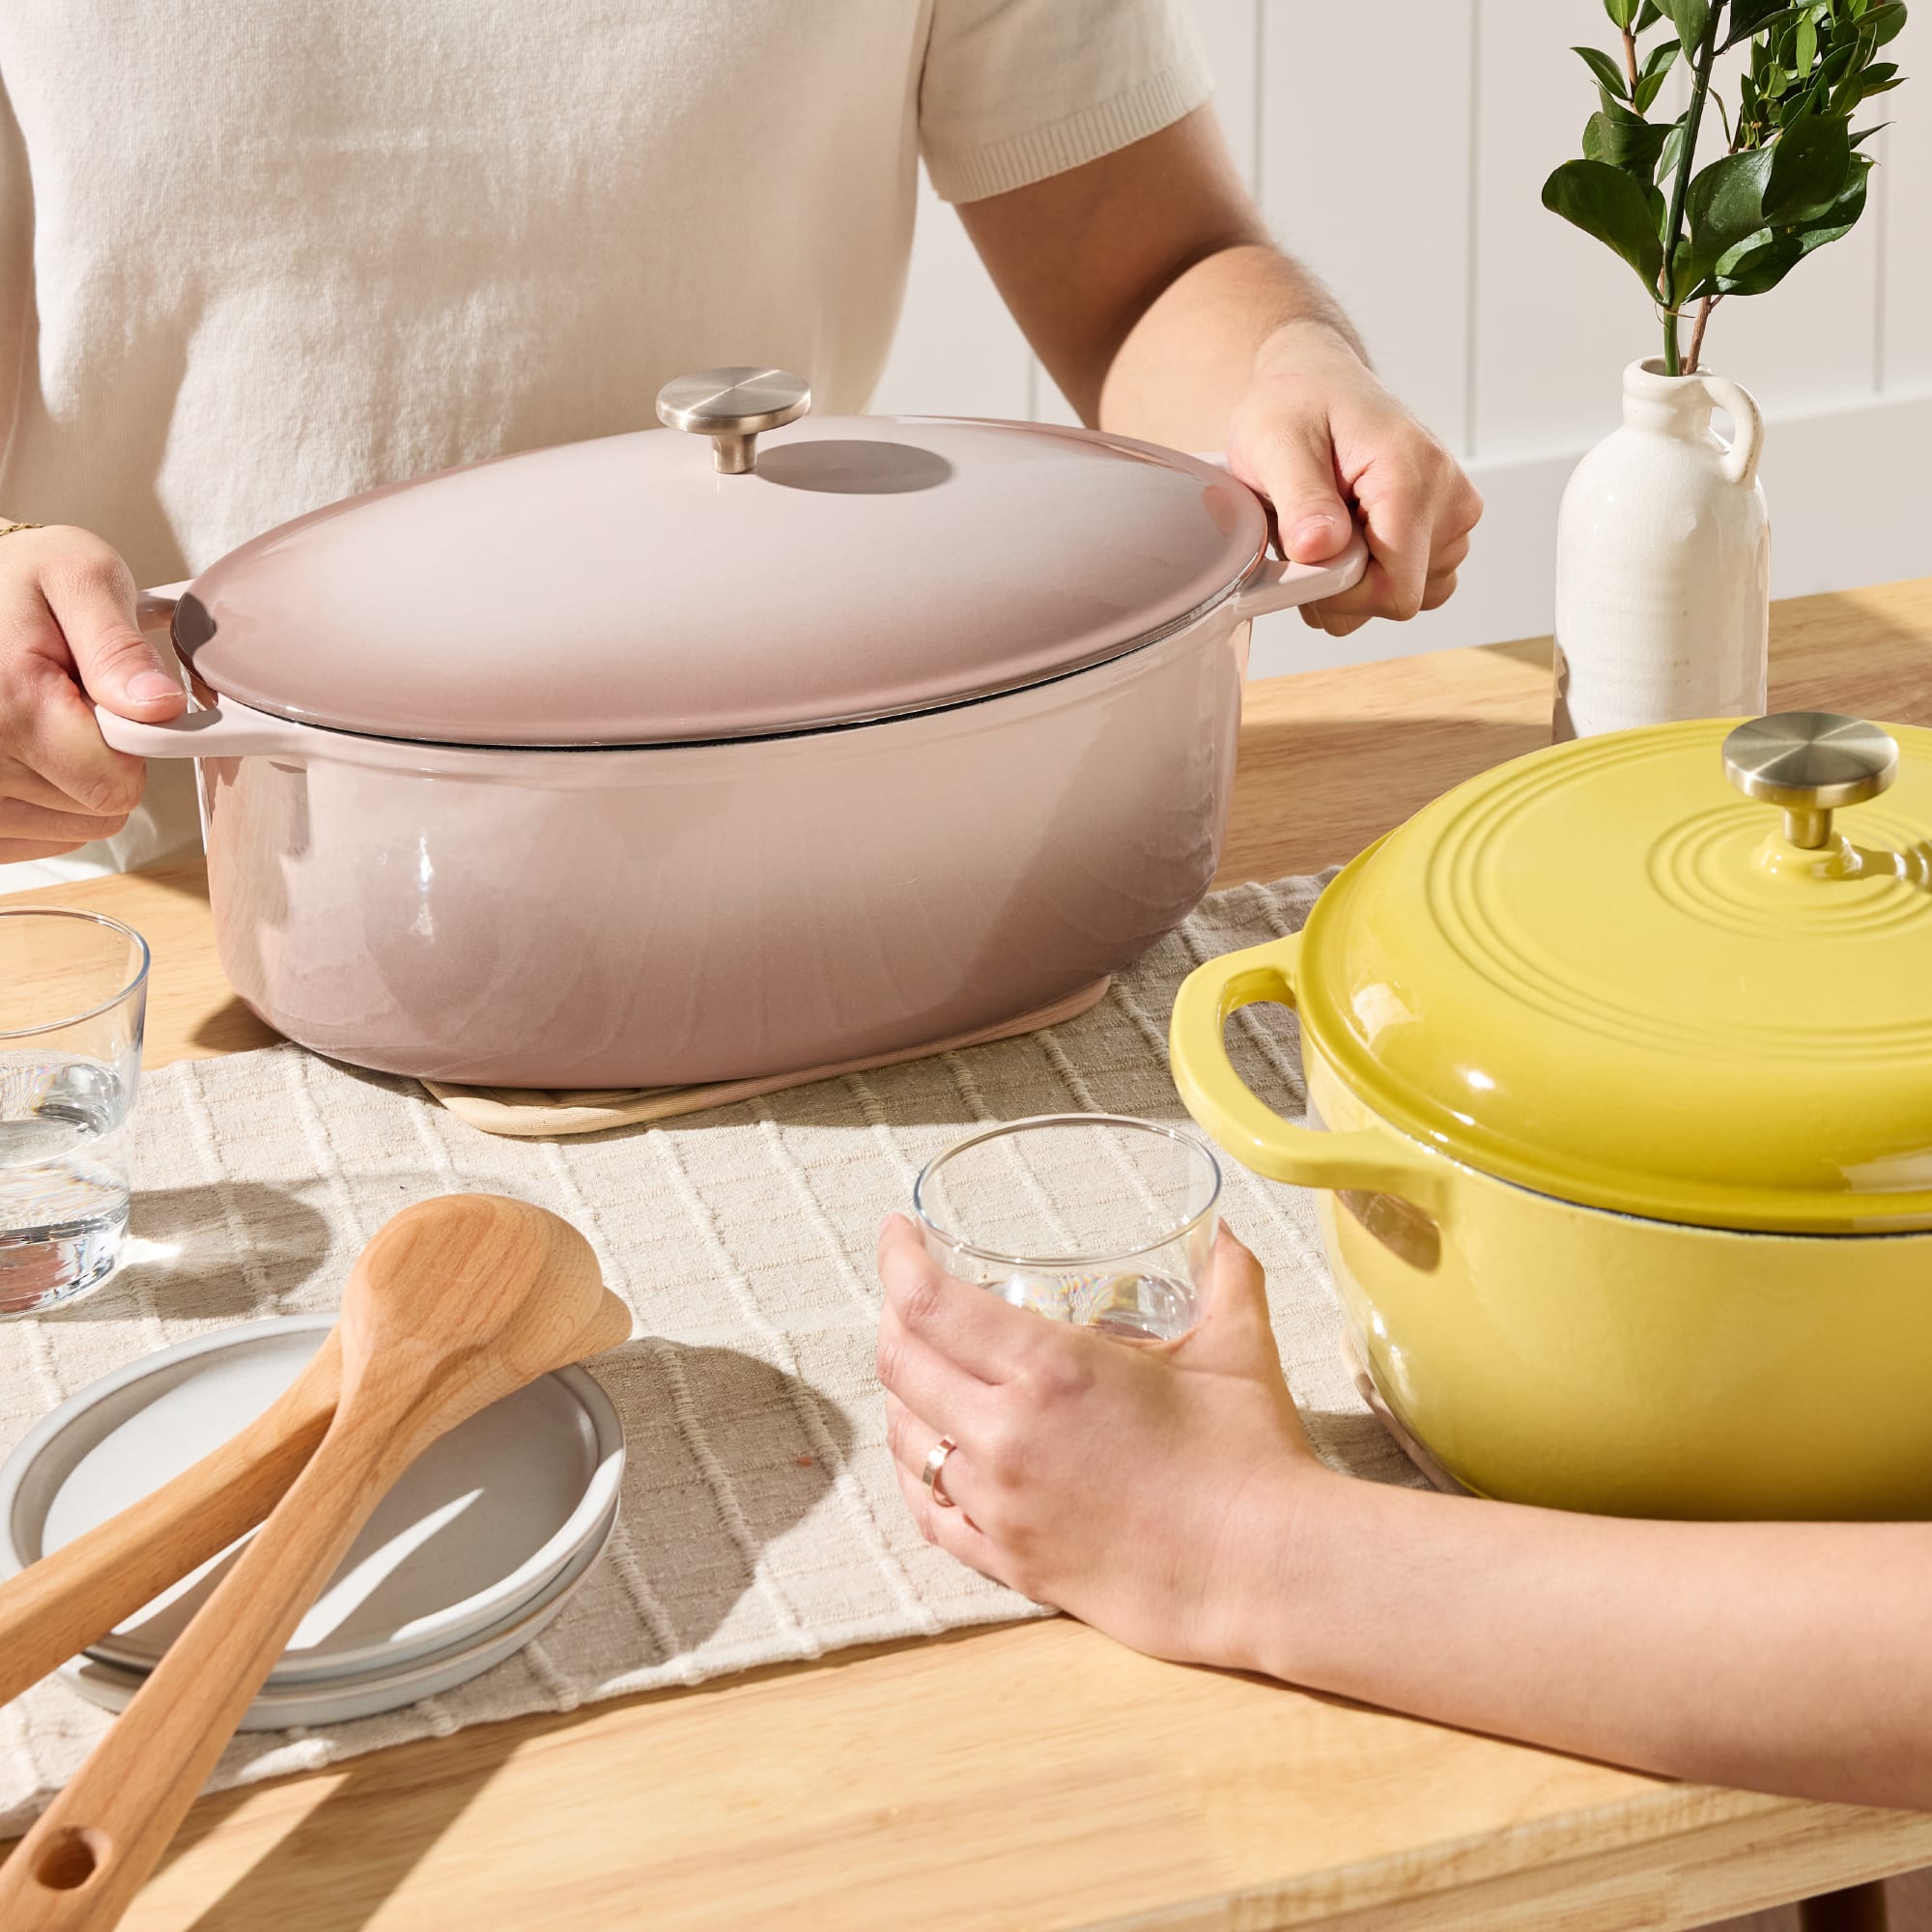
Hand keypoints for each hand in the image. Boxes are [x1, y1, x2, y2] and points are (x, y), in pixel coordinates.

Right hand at [0, 523, 184, 862]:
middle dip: (103, 757)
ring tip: (43, 717)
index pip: (114, 784)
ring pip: (73, 826)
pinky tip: (28, 750)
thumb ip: (120, 646)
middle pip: (98, 808)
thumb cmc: (15, 581)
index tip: (113, 702)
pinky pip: (38, 838)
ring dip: (75, 780)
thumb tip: (159, 706)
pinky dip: (48, 800)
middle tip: (68, 697)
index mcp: (11, 704)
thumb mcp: (80, 577)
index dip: (133, 744)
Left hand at [875, 1217, 1318, 1669]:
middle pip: (900, 1366)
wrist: (1265, 1573)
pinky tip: (930, 1457)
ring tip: (920, 1367)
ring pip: (906, 1441)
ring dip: (900, 1395)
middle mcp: (1007, 1436)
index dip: (897, 1261)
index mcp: (1051, 1371)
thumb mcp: (1237, 1347)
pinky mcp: (1011, 1563)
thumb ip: (1227, 1277)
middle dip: (892, 1317)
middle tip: (908, 1292)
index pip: (929, 1305)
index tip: (896, 1233)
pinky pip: (929, 1515)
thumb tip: (1224, 1233)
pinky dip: (917, 1475)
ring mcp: (1001, 1506)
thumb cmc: (1251, 1457)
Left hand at [1225, 320, 1482, 638]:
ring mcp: (1454, 516)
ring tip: (1328, 527)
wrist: (1315, 381)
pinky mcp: (1447, 527)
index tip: (1304, 561)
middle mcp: (1450, 499)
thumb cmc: (1296, 404)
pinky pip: (1412, 582)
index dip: (1341, 595)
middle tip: (1307, 533)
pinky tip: (1349, 535)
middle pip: (1399, 598)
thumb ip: (1302, 500)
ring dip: (1356, 580)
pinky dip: (1373, 573)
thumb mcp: (1277, 443)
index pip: (1395, 591)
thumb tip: (1321, 549)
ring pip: (1406, 595)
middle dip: (1342, 586)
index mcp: (1414, 476)